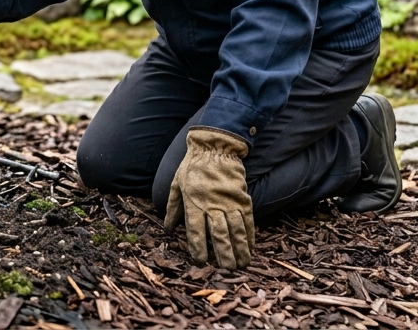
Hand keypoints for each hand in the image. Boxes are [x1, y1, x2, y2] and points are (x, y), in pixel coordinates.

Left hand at [164, 127, 255, 268]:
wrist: (214, 148)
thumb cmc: (192, 167)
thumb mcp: (176, 185)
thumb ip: (173, 208)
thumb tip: (167, 229)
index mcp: (193, 203)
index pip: (195, 231)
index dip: (198, 248)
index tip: (201, 261)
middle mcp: (212, 205)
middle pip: (219, 235)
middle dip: (223, 254)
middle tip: (226, 269)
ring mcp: (229, 203)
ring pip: (236, 231)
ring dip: (239, 249)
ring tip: (241, 264)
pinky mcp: (243, 199)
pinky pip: (247, 221)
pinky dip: (249, 236)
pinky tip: (250, 248)